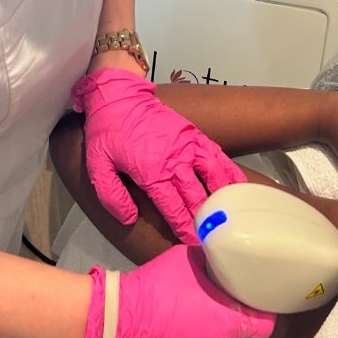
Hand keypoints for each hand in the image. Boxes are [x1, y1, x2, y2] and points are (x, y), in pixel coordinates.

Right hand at [63, 245, 274, 337]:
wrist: (120, 320)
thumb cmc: (158, 286)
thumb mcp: (188, 258)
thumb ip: (210, 260)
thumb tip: (219, 252)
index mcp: (229, 320)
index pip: (264, 324)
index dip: (261, 312)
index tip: (254, 302)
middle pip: (233, 332)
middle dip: (223, 318)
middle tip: (205, 301)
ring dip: (204, 334)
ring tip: (182, 318)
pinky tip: (170, 334)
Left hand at [71, 68, 245, 242]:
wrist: (119, 94)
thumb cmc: (107, 131)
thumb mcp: (98, 166)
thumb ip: (112, 196)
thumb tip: (131, 219)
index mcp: (152, 171)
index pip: (173, 207)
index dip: (184, 227)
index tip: (194, 243)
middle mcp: (175, 160)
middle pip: (195, 195)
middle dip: (204, 218)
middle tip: (214, 237)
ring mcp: (188, 145)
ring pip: (211, 175)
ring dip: (221, 196)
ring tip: (231, 214)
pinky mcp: (194, 133)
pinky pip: (216, 154)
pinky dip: (229, 170)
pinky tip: (239, 184)